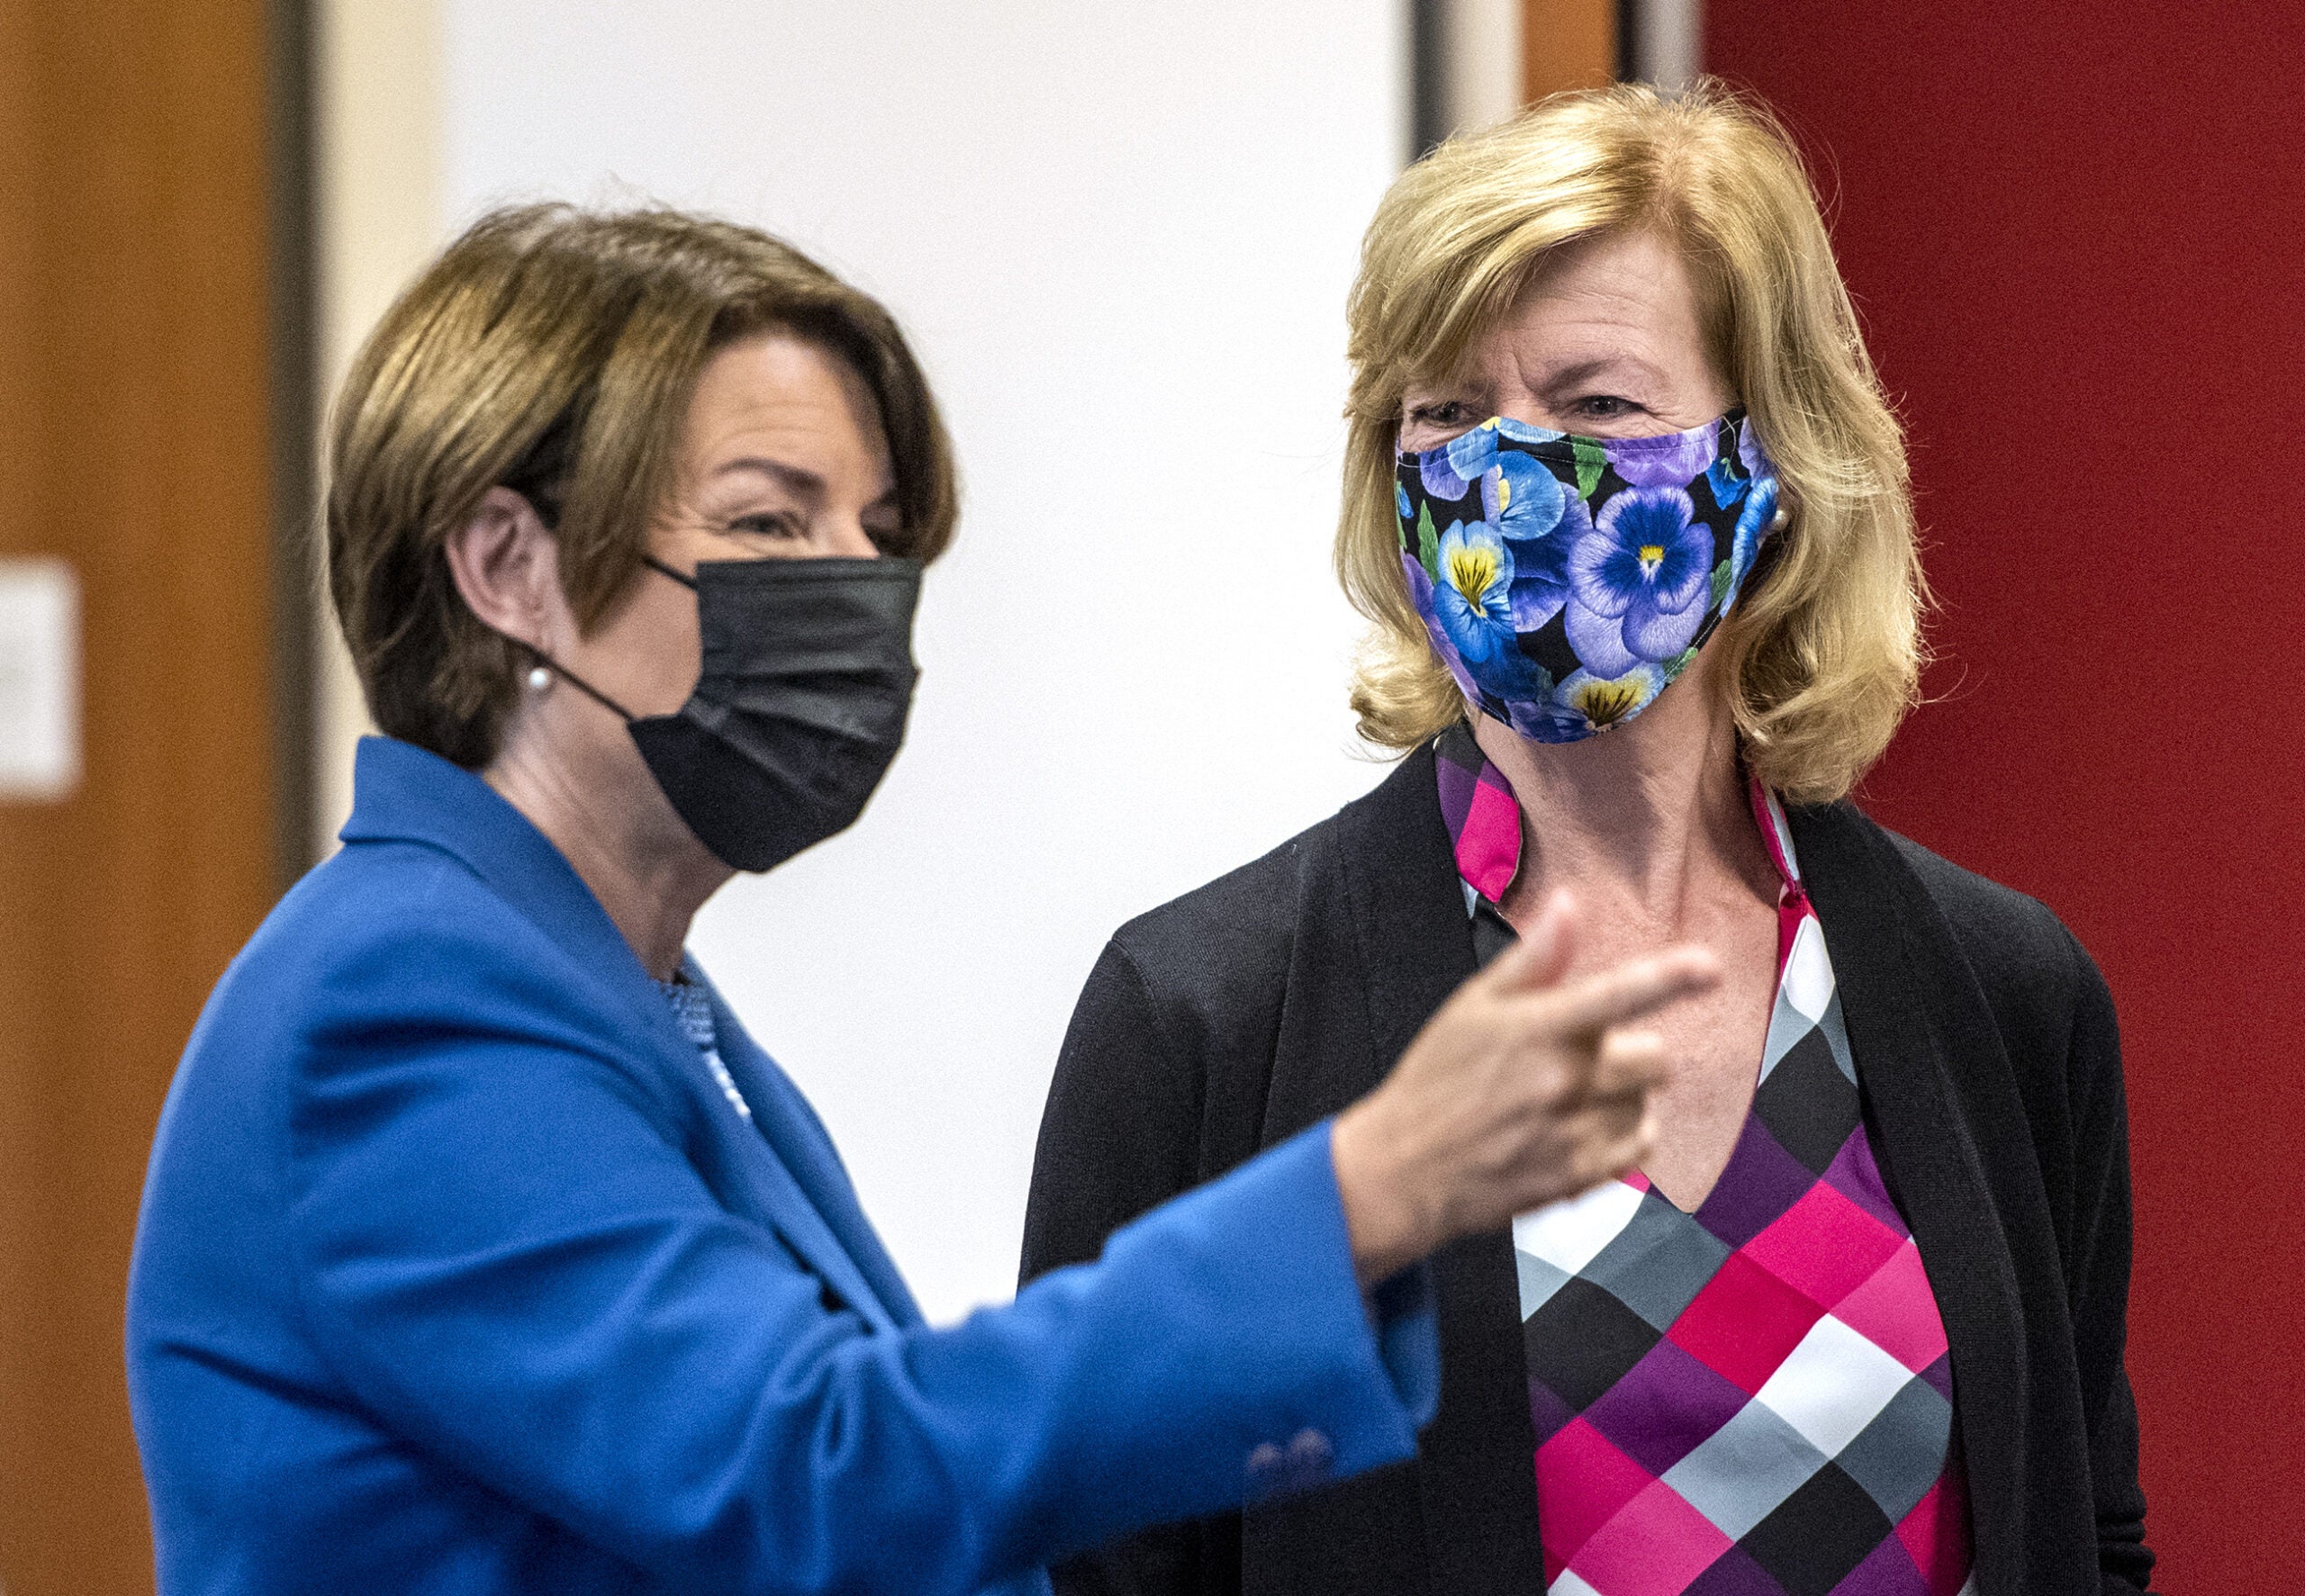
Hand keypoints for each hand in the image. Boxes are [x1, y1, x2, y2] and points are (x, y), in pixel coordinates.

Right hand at [1329, 891, 1717, 1281]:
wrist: (1405, 1168)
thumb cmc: (1436, 1081)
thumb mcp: (1473, 1005)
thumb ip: (1534, 958)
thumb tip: (1568, 905)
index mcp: (1538, 1028)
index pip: (1618, 993)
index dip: (1670, 977)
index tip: (1708, 968)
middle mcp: (1563, 1080)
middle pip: (1655, 1056)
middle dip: (1633, 1051)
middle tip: (1589, 1055)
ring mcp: (1574, 1132)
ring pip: (1647, 1102)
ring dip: (1626, 1095)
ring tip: (1576, 1097)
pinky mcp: (1579, 1177)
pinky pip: (1639, 1147)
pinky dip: (1625, 1135)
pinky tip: (1585, 1128)